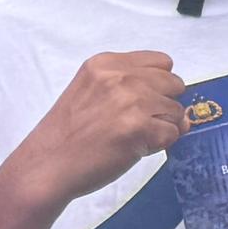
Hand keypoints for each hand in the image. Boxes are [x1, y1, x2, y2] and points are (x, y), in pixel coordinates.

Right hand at [0, 52, 190, 212]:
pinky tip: (130, 148)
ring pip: (177, 111)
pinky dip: (158, 145)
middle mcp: (120, 77)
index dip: (158, 84)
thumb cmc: (67, 135)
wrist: (45, 166)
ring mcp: (131, 101)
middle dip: (163, 105)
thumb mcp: (92, 93)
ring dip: (160, 127)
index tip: (140, 99)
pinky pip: (174, 134)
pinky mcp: (139, 128)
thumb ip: (132, 88)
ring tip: (128, 136)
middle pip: (175, 84)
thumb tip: (183, 108)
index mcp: (106, 63)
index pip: (162, 62)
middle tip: (134, 122)